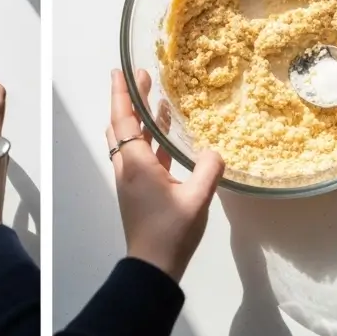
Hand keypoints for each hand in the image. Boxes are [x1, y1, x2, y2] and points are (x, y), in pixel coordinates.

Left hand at [108, 69, 221, 282]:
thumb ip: (208, 171)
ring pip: (129, 139)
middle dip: (129, 100)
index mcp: (136, 164)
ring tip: (156, 98)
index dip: (122, 94)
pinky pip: (140, 155)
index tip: (120, 70)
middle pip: (121, 125)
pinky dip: (149, 139)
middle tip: (142, 78)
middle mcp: (127, 166)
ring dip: (139, 119)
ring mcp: (131, 178)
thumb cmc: (171, 231)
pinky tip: (166, 135)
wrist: (153, 265)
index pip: (124, 120)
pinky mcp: (138, 189)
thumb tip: (216, 150)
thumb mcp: (197, 199)